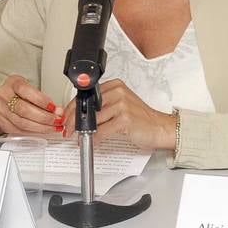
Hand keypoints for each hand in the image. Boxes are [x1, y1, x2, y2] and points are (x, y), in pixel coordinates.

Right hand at [0, 75, 60, 137]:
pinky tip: (42, 131)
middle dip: (44, 117)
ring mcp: (0, 111)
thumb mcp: (25, 89)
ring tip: (53, 127)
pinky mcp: (0, 123)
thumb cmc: (12, 95)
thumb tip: (58, 110)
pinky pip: (19, 130)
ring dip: (41, 127)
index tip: (54, 108)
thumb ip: (40, 98)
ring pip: (22, 123)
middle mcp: (3, 96)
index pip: (26, 91)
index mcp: (12, 83)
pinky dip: (33, 132)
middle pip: (25, 109)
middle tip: (57, 120)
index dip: (41, 100)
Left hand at [61, 79, 175, 150]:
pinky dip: (95, 139)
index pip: (87, 95)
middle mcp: (118, 92)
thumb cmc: (141, 119)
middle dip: (74, 120)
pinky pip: (102, 130)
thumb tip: (80, 115)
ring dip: (83, 131)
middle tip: (68, 129)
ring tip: (80, 137)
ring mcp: (122, 105)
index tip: (66, 117)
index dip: (73, 108)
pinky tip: (93, 142)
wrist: (160, 128)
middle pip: (87, 106)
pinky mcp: (125, 119)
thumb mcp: (121, 105)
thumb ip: (103, 106)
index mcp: (115, 86)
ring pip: (93, 119)